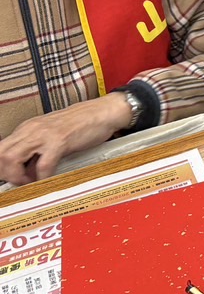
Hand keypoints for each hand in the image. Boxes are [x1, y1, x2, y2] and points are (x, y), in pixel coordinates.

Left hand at [0, 94, 131, 184]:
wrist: (103, 112)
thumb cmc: (82, 123)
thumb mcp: (52, 134)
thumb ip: (37, 149)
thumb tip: (27, 170)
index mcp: (28, 127)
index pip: (1, 148)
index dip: (4, 168)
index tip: (14, 178)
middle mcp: (31, 129)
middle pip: (1, 153)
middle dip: (6, 173)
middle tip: (20, 181)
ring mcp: (44, 134)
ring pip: (12, 158)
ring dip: (18, 177)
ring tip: (32, 181)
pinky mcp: (59, 141)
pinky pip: (42, 165)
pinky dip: (42, 178)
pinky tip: (48, 179)